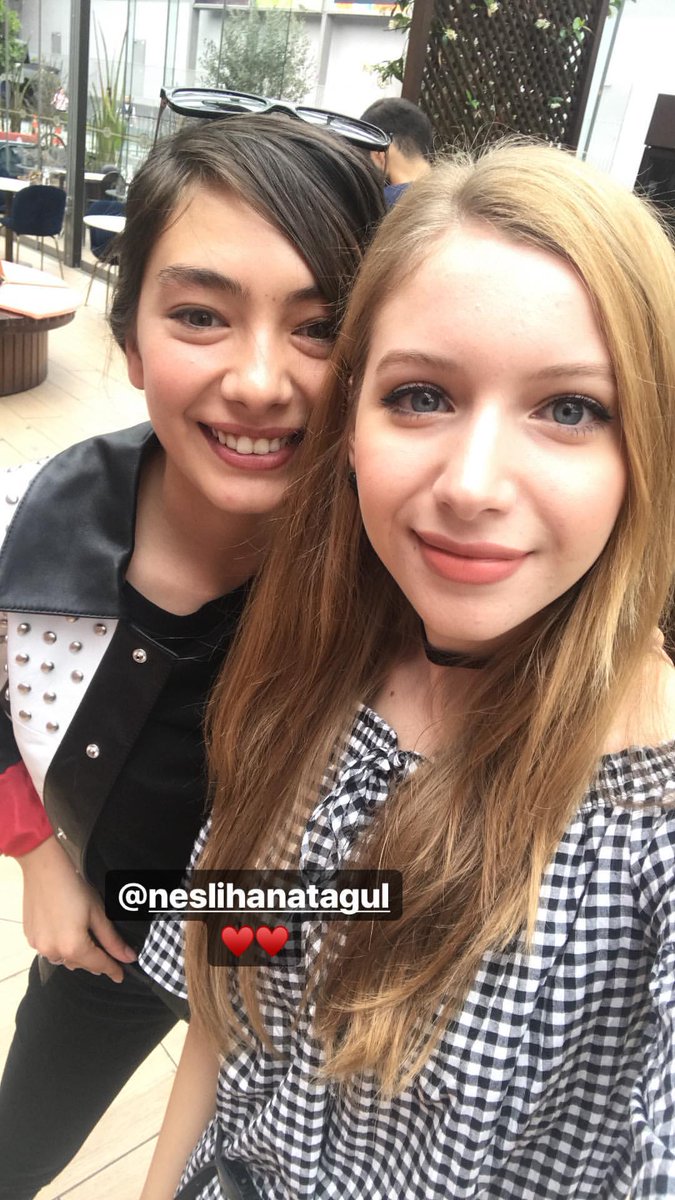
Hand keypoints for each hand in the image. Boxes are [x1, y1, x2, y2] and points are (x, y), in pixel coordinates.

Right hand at [16, 836, 136, 981]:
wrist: (44, 870)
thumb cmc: (73, 887)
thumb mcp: (98, 913)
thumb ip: (112, 940)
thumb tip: (128, 957)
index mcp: (73, 946)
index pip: (98, 965)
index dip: (112, 970)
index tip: (120, 976)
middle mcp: (54, 951)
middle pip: (81, 964)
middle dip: (95, 961)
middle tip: (108, 957)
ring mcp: (40, 946)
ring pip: (64, 959)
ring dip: (77, 955)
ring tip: (88, 944)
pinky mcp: (31, 938)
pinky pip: (50, 950)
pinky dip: (61, 947)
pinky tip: (67, 935)